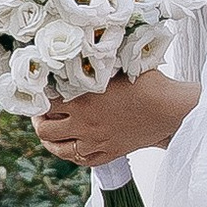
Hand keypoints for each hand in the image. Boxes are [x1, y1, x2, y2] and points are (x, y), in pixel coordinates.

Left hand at [32, 70, 198, 167]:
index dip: (36, 97)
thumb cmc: (147, 81)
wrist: (170, 109)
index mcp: (82, 99)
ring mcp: (95, 141)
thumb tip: (76, 46)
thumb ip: (93, 62)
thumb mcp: (116, 65)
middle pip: (44, 129)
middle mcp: (84, 123)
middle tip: (40, 112)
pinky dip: (71, 154)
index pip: (45, 101)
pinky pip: (81, 160)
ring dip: (50, 140)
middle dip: (38, 120)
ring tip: (50, 130)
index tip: (36, 91)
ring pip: (58, 149)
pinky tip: (70, 145)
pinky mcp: (108, 153)